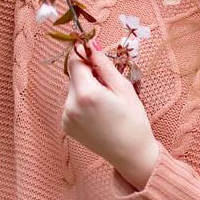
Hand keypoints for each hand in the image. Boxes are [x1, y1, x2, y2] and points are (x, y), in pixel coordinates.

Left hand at [62, 41, 160, 189]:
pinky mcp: (66, 126)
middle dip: (88, 74)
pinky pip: (71, 104)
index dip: (85, 54)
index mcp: (86, 94)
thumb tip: (91, 45)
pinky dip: (82, 103)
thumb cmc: (133, 120)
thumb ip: (103, 65)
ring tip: (105, 103)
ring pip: (73, 90)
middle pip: (73, 75)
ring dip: (86, 88)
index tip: (97, 55)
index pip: (75, 61)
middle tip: (109, 86)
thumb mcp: (123, 87)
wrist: (131, 154)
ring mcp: (66, 118)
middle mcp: (70, 105)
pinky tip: (98, 114)